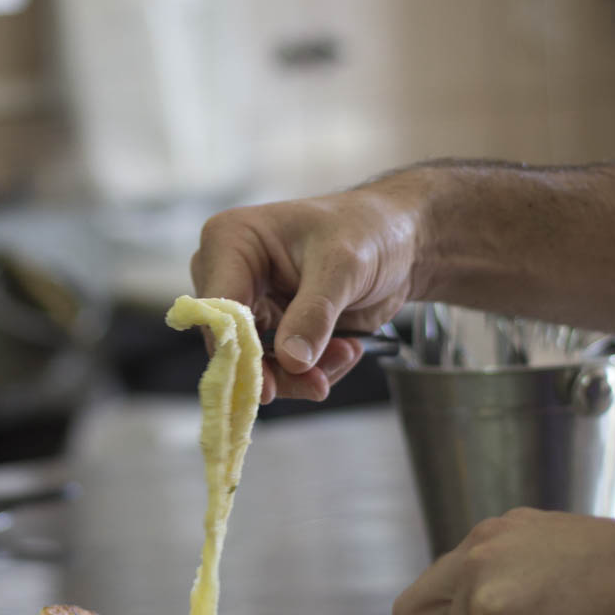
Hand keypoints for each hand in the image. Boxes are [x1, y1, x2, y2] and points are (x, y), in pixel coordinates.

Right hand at [190, 184, 420, 403]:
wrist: (399, 241)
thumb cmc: (367, 229)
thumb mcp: (345, 265)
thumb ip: (316, 312)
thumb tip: (291, 359)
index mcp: (231, 240)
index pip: (216, 306)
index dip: (236, 348)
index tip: (268, 385)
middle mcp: (231, 275)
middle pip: (233, 344)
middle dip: (280, 369)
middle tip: (319, 382)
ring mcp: (252, 306)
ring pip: (258, 366)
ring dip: (304, 373)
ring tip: (348, 353)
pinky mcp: (275, 331)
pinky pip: (283, 369)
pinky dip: (315, 371)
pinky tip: (346, 349)